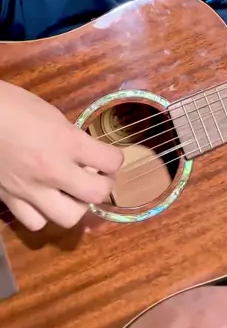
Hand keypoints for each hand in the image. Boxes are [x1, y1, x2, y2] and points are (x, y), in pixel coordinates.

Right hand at [0, 81, 122, 230]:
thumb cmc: (12, 106)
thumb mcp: (51, 114)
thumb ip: (70, 137)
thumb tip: (84, 153)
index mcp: (65, 141)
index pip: (110, 160)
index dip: (115, 158)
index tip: (110, 156)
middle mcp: (52, 169)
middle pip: (95, 194)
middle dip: (103, 186)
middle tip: (98, 177)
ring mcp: (30, 189)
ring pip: (68, 217)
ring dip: (76, 205)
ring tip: (72, 193)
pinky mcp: (9, 200)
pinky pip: (35, 221)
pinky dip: (43, 214)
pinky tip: (43, 200)